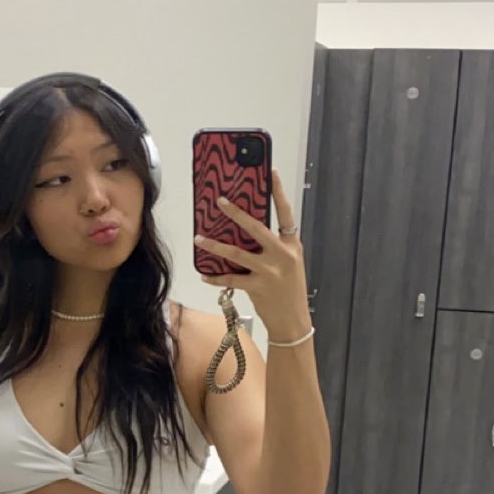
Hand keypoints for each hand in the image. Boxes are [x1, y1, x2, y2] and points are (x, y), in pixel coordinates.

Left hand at [194, 168, 310, 336]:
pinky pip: (231, 279)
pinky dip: (216, 277)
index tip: (271, 172)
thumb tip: (248, 232)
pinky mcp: (257, 287)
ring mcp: (269, 271)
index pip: (285, 212)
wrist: (293, 321)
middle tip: (220, 202)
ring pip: (237, 253)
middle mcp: (282, 254)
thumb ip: (275, 247)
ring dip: (215, 245)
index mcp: (291, 244)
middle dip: (236, 214)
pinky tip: (205, 274)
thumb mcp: (290, 263)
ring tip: (199, 239)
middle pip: (256, 228)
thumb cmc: (290, 291)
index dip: (278, 191)